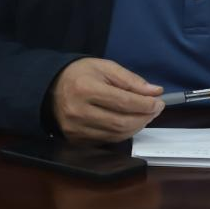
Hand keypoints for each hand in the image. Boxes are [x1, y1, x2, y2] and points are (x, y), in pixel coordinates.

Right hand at [49, 58, 163, 142]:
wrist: (50, 88)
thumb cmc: (80, 74)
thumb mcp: (105, 67)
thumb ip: (131, 80)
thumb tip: (154, 92)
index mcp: (85, 89)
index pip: (123, 102)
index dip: (146, 104)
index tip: (159, 102)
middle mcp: (79, 112)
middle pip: (121, 122)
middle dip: (144, 117)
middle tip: (155, 109)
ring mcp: (76, 129)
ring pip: (117, 135)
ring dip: (136, 126)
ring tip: (144, 115)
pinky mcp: (76, 140)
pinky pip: (108, 141)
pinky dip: (123, 133)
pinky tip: (129, 122)